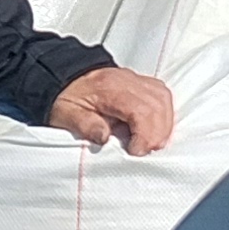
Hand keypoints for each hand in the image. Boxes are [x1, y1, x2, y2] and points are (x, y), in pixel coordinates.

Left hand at [49, 65, 175, 155]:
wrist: (64, 79)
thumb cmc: (66, 98)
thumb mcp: (65, 114)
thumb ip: (85, 125)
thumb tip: (105, 137)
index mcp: (109, 88)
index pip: (141, 110)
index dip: (145, 134)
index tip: (135, 151)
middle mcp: (127, 80)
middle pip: (158, 104)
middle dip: (157, 133)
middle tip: (145, 150)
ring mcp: (135, 79)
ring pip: (163, 98)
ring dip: (163, 125)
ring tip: (151, 143)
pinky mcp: (140, 83)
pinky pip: (162, 95)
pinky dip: (163, 115)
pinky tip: (155, 129)